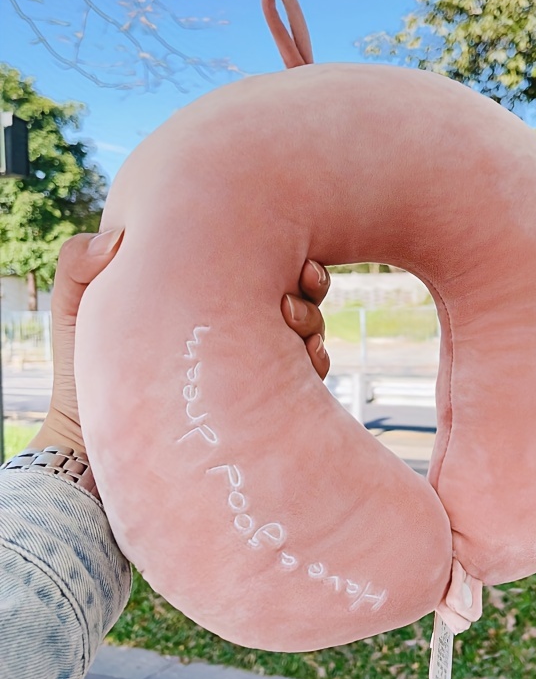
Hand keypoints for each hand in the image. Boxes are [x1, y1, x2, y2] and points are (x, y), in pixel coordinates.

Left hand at [27, 230, 330, 455]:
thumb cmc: (84, 375)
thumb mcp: (76, 314)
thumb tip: (116, 236)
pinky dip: (316, 361)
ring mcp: (253, 363)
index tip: (286, 253)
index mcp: (205, 295)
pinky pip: (307, 377)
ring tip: (288, 319)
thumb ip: (80, 267)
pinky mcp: (262, 401)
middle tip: (289, 290)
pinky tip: (308, 355)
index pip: (254, 265)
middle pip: (295, 291)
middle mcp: (236, 327)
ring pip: (308, 330)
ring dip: (310, 321)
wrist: (97, 442)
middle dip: (308, 283)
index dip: (279, 252)